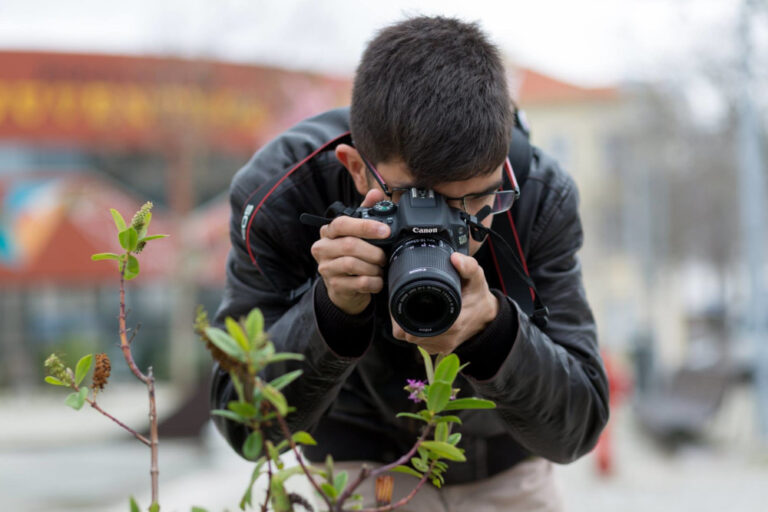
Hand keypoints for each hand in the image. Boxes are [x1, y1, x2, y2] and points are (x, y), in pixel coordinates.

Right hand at [311, 189, 389, 314]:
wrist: (345, 288)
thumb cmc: (351, 256)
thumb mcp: (357, 233)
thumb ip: (365, 212)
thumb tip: (375, 193)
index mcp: (328, 232)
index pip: (342, 224)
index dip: (364, 226)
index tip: (385, 230)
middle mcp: (323, 248)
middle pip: (349, 245)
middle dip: (374, 251)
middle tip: (384, 256)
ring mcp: (326, 268)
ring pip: (353, 264)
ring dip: (373, 267)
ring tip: (380, 268)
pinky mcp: (334, 286)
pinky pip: (358, 283)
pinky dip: (373, 282)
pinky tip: (377, 281)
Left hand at [391, 252, 498, 353]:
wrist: (488, 316)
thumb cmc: (478, 295)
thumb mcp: (476, 277)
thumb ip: (467, 265)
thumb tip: (454, 258)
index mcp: (452, 324)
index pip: (412, 328)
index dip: (401, 316)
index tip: (401, 301)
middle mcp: (446, 339)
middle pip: (408, 335)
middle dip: (402, 319)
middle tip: (405, 301)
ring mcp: (442, 346)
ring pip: (413, 340)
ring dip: (409, 326)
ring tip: (414, 308)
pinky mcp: (441, 349)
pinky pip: (421, 343)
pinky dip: (418, 332)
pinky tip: (422, 318)